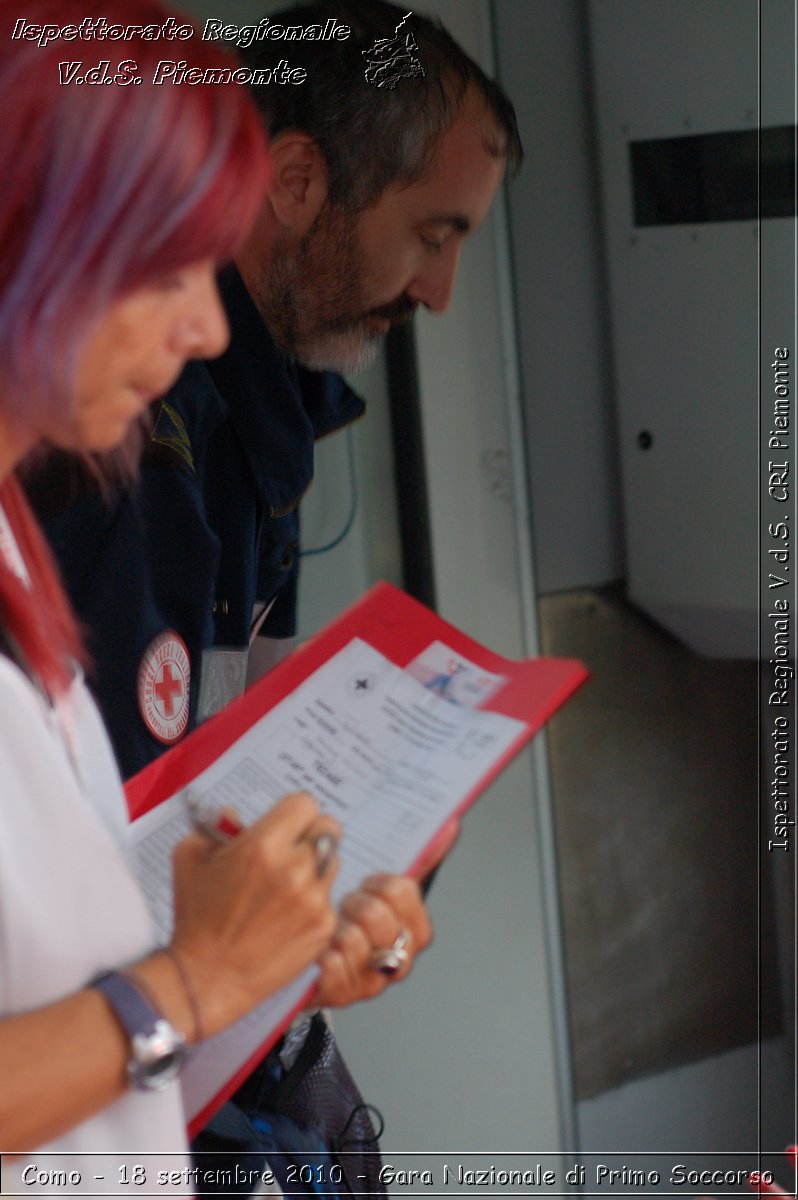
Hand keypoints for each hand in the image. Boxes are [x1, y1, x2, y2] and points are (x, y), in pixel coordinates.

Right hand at [169, 792, 339, 1036]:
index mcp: (263, 845)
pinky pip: (330, 899)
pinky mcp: (324, 926)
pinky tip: (286, 917)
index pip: (304, 804)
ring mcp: (314, 899)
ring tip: (285, 889)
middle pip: (328, 829)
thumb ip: (216, 827)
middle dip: (310, 836)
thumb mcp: (190, 857)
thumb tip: (236, 816)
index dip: (293, 814)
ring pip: (332, 863)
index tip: (284, 826)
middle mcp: (295, 868)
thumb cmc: (196, 918)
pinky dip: (313, 904)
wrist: (208, 976)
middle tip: (292, 852)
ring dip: (314, 868)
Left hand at [313, 817, 460, 1007]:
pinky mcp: (341, 995)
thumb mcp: (384, 888)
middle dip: (355, 903)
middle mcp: (398, 959)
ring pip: (353, 941)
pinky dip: (321, 953)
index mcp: (414, 930)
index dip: (380, 882)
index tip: (367, 881)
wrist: (310, 956)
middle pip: (378, 917)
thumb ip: (420, 858)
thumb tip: (450, 824)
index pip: (404, 891)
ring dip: (334, 927)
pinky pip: (331, 965)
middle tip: (345, 905)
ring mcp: (371, 981)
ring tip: (329, 928)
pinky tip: (319, 952)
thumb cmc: (352, 918)